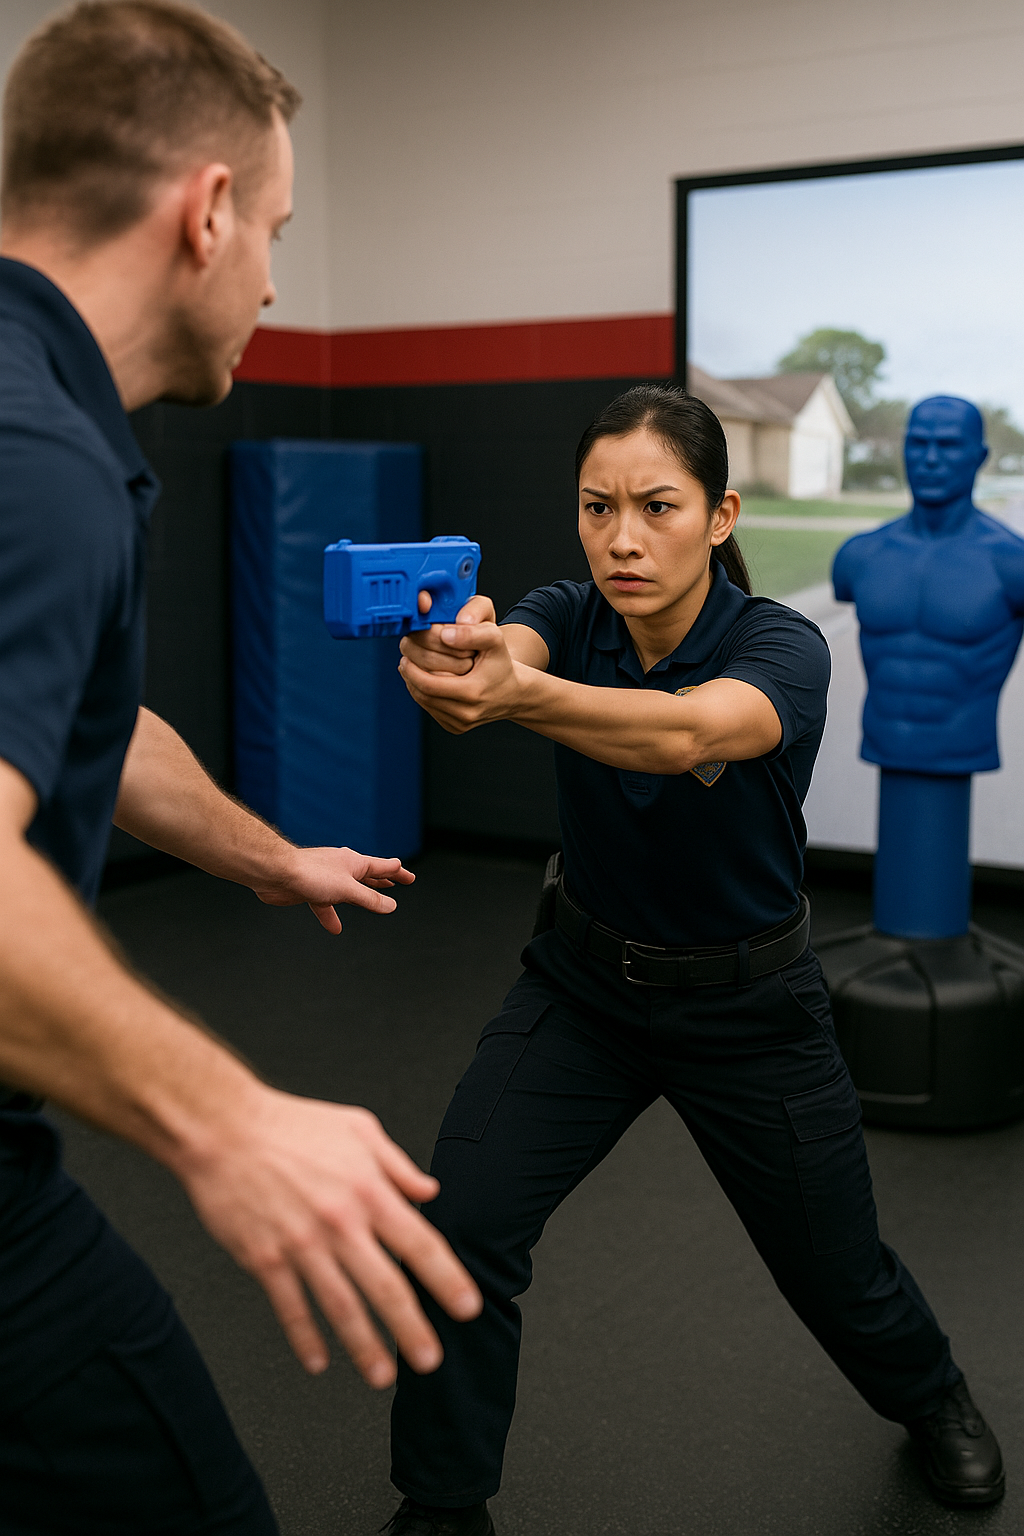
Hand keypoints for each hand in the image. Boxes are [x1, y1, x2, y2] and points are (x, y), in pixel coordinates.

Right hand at [180, 1085, 481, 1385]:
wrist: (224, 1129)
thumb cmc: (290, 1125)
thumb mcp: (358, 1129)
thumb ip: (398, 1164)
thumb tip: (430, 1191)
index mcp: (367, 1190)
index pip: (420, 1243)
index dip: (447, 1280)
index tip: (466, 1308)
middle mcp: (339, 1222)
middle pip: (386, 1286)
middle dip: (412, 1329)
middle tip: (430, 1360)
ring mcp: (301, 1244)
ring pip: (341, 1307)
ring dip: (365, 1346)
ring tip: (384, 1376)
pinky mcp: (264, 1259)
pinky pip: (290, 1308)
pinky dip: (305, 1338)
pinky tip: (319, 1361)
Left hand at [251, 845, 414, 933]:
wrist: (276, 873)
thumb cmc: (310, 874)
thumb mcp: (347, 889)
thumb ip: (369, 899)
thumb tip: (391, 906)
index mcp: (354, 863)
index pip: (383, 867)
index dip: (398, 873)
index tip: (409, 877)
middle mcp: (342, 868)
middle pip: (368, 875)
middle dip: (384, 880)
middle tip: (398, 881)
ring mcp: (326, 879)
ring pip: (349, 890)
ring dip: (361, 897)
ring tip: (373, 903)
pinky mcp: (312, 890)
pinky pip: (327, 905)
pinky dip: (332, 916)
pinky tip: (335, 928)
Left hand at [399, 605, 520, 733]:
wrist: (512, 692)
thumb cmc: (500, 663)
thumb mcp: (494, 640)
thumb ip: (472, 633)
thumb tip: (445, 634)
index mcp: (473, 693)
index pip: (428, 684)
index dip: (412, 668)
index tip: (406, 652)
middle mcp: (466, 713)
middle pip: (422, 694)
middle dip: (409, 673)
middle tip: (405, 656)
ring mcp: (460, 723)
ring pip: (424, 703)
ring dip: (413, 683)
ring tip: (411, 666)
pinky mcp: (456, 728)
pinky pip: (430, 710)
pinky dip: (422, 694)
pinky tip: (423, 679)